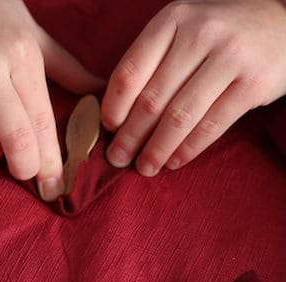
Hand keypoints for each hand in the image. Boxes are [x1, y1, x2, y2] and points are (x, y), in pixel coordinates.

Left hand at [102, 0, 285, 175]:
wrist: (280, 23)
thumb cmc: (217, 34)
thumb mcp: (181, 31)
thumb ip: (152, 61)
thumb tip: (117, 113)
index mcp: (172, 20)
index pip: (130, 72)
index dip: (114, 107)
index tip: (107, 129)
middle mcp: (199, 35)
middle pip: (152, 99)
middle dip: (130, 136)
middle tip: (117, 158)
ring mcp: (230, 58)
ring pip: (180, 116)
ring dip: (157, 149)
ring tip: (145, 167)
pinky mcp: (253, 84)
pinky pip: (212, 125)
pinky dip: (189, 148)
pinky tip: (174, 161)